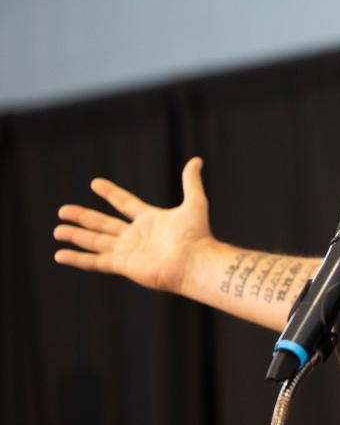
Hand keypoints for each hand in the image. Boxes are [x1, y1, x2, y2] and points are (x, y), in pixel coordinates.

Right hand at [54, 157, 214, 293]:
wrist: (194, 261)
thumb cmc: (196, 235)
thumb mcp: (195, 202)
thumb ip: (191, 182)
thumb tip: (197, 160)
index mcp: (151, 220)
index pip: (125, 203)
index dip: (111, 193)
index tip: (95, 183)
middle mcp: (136, 236)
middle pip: (104, 223)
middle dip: (83, 217)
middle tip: (62, 210)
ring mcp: (128, 251)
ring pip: (95, 241)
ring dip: (76, 235)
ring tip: (57, 230)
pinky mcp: (122, 265)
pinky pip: (94, 261)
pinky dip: (77, 258)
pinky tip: (59, 254)